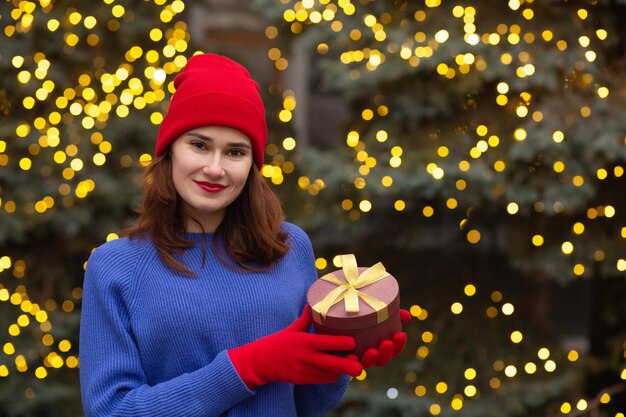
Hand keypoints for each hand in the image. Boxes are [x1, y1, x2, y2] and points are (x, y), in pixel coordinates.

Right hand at [228, 307, 362, 388]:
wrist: (260, 362)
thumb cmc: (277, 342)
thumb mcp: (292, 328)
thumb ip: (305, 318)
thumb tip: (313, 303)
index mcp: (305, 342)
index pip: (329, 343)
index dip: (345, 343)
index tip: (354, 341)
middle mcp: (307, 357)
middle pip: (334, 364)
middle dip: (349, 366)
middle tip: (360, 365)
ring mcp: (305, 371)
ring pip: (331, 375)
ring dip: (342, 372)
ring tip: (351, 366)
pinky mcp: (304, 380)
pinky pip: (323, 380)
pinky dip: (332, 377)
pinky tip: (336, 371)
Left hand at [346, 309, 410, 368]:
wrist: (328, 325)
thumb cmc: (356, 317)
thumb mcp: (371, 313)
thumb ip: (388, 313)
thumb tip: (407, 316)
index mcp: (379, 346)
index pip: (394, 349)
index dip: (399, 344)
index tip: (401, 334)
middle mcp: (368, 355)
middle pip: (382, 360)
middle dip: (387, 353)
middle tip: (387, 342)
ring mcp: (355, 359)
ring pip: (366, 364)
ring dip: (371, 359)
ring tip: (373, 351)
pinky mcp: (340, 359)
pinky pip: (346, 364)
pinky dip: (349, 362)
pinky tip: (351, 356)